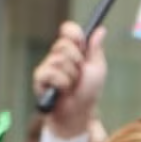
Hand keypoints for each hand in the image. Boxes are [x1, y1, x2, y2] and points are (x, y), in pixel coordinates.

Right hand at [33, 21, 107, 138]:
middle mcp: (58, 55)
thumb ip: (96, 49)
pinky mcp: (39, 78)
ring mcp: (47, 66)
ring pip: (58, 60)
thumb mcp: (97, 68)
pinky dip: (62, 83)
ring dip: (71, 76)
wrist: (80, 112)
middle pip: (64, 44)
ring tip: (72, 86)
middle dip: (77, 61)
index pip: (68, 29)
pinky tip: (63, 91)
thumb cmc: (88, 91)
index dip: (74, 33)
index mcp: (72, 49)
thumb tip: (100, 30)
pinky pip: (51, 73)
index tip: (82, 44)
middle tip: (79, 74)